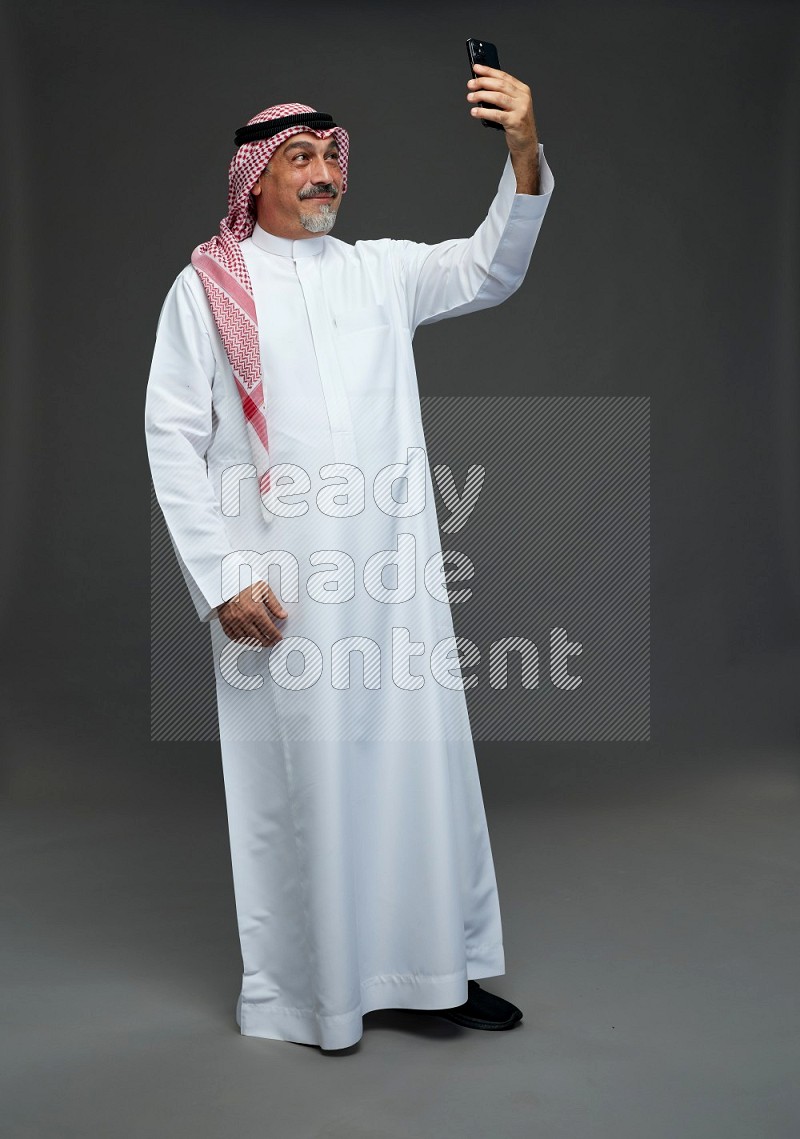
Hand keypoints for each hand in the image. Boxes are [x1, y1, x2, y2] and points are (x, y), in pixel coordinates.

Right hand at [217, 578, 286, 645]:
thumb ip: (274, 605)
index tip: (278, 638)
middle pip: (259, 638)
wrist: (226, 582)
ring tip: (262, 642)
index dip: (276, 636)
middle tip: (272, 642)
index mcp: (255, 611)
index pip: (269, 630)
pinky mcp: (225, 622)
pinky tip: (247, 639)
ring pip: (247, 639)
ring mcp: (233, 622)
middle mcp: (244, 618)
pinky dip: (242, 640)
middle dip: (268, 642)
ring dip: (256, 643)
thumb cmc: (244, 583)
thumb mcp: (264, 590)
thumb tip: (283, 615)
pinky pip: (234, 637)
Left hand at [467, 63, 539, 192]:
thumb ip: (501, 95)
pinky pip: (497, 114)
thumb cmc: (516, 124)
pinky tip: (475, 112)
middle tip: (471, 84)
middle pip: (500, 85)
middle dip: (483, 82)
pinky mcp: (515, 121)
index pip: (503, 76)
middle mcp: (523, 97)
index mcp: (522, 90)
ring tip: (470, 97)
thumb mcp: (512, 106)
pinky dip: (484, 112)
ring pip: (498, 97)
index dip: (489, 71)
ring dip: (482, 96)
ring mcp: (520, 109)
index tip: (476, 68)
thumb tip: (481, 87)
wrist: (526, 143)